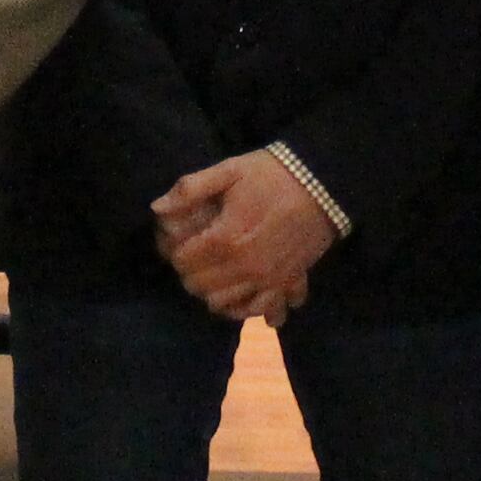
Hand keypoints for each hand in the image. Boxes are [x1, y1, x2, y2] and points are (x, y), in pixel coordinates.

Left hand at [152, 151, 336, 323]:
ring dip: (215, 293)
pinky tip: (245, 295)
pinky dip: (250, 308)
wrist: (323, 183)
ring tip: (217, 274)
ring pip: (225, 305)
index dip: (174, 252)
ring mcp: (268, 279)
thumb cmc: (272, 174)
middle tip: (196, 256)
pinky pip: (264, 311)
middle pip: (199, 287)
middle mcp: (244, 266)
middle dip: (191, 273)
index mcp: (226, 238)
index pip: (182, 262)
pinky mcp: (288, 283)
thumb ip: (191, 189)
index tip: (180, 240)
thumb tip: (157, 208)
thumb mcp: (229, 170)